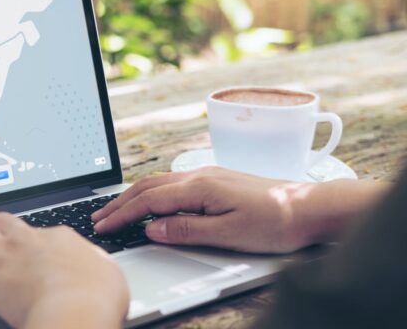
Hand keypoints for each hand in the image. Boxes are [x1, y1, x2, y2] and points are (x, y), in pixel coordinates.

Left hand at [0, 213, 128, 328]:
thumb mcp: (110, 276)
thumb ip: (98, 266)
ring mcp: (4, 255)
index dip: (29, 242)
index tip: (27, 254)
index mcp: (59, 238)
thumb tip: (97, 267)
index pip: (38, 231)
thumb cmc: (97, 300)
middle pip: (1, 220)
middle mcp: (28, 240)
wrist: (76, 312)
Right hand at [92, 166, 384, 253]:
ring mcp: (207, 175)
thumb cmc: (276, 222)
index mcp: (200, 187)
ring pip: (158, 182)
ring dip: (133, 196)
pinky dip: (151, 192)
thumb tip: (153, 228)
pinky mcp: (215, 179)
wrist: (309, 207)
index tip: (103, 226)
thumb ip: (187, 229)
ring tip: (115, 210)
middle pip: (147, 186)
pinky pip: (172, 182)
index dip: (123, 214)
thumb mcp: (229, 234)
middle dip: (119, 203)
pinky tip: (149, 201)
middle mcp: (199, 175)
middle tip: (98, 218)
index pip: (149, 201)